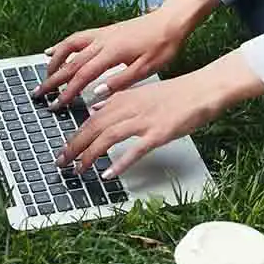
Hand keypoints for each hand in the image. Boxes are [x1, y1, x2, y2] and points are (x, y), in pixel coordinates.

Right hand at [34, 0, 219, 108]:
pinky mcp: (105, 31)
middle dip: (52, 80)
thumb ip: (120, 82)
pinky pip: (77, 37)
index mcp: (111, 53)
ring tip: (44, 75)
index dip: (67, 92)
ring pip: (69, 47)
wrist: (171, 21)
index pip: (82, 76)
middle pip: (70, 62)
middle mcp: (102, 42)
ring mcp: (101, 34)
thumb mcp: (146, 69)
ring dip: (54, 61)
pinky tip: (54, 50)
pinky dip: (63, 45)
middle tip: (38, 93)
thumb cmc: (162, 45)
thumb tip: (97, 94)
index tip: (57, 104)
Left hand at [56, 51, 263, 177]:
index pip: (91, 119)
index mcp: (124, 98)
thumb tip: (94, 109)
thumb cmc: (176, 94)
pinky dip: (120, 162)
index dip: (74, 136)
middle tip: (61, 163)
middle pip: (93, 128)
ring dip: (89, 155)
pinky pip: (134, 150)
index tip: (63, 150)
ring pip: (107, 138)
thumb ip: (116, 101)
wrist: (202, 89)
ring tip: (78, 170)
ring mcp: (144, 120)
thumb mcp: (141, 92)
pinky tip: (109, 174)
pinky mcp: (158, 133)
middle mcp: (129, 108)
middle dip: (73, 147)